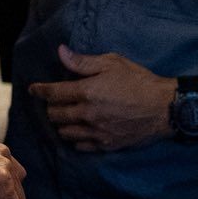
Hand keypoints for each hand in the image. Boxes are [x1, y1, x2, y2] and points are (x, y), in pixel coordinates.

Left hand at [30, 47, 173, 151]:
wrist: (164, 107)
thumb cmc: (139, 81)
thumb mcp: (112, 63)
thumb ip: (83, 62)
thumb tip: (61, 53)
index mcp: (87, 92)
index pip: (53, 93)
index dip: (40, 90)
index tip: (33, 89)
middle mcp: (87, 115)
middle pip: (56, 115)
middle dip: (52, 107)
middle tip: (56, 100)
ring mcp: (96, 132)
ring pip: (65, 132)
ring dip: (62, 123)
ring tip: (67, 115)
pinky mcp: (106, 144)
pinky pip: (80, 145)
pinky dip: (75, 138)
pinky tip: (80, 130)